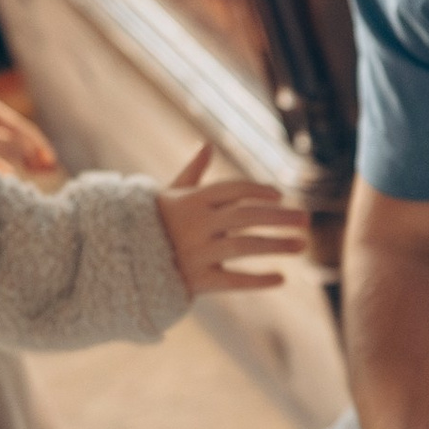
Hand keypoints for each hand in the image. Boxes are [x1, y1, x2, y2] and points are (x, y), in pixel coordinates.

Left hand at [0, 88, 59, 180]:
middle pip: (19, 139)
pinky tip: (11, 179)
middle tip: (50, 170)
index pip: (21, 129)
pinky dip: (4, 169)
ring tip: (38, 174)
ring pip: (9, 151)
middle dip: (35, 154)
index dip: (37, 145)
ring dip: (23, 162)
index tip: (49, 162)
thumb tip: (28, 156)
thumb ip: (2, 143)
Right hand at [155, 142, 310, 296]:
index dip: (259, 190)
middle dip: (280, 217)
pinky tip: (281, 278)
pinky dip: (258, 280)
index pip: (234, 190)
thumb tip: (207, 146)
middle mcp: (197, 224)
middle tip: (307, 219)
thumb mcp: (169, 195)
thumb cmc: (151, 224)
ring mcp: (198, 253)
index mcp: (192, 200)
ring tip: (301, 245)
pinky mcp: (198, 280)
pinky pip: (234, 281)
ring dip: (277, 245)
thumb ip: (193, 173)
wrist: (121, 260)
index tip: (280, 195)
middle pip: (247, 216)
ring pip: (246, 246)